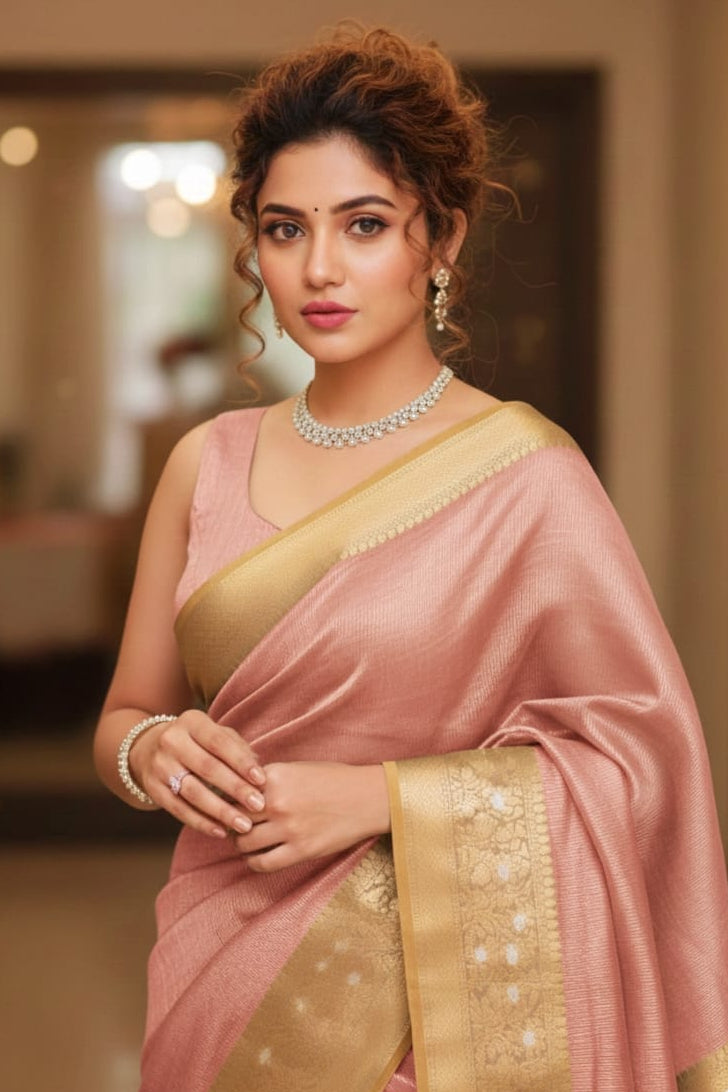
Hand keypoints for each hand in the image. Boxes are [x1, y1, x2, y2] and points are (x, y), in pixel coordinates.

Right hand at [129, 709, 265, 838]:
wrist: (149, 749)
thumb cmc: (197, 742)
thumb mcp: (215, 734)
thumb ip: (238, 748)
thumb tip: (259, 770)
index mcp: (192, 722)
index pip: (219, 742)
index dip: (241, 762)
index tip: (262, 780)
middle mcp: (172, 741)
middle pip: (207, 768)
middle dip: (236, 788)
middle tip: (258, 805)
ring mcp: (160, 765)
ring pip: (193, 792)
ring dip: (221, 811)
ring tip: (244, 824)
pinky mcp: (153, 788)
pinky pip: (179, 809)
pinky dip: (201, 822)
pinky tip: (221, 831)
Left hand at [232, 761, 390, 871]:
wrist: (368, 798)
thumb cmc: (335, 779)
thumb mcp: (298, 768)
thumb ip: (271, 780)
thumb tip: (242, 793)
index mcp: (276, 776)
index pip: (236, 791)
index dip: (230, 799)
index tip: (229, 804)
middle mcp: (278, 801)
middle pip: (235, 816)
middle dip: (231, 822)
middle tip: (234, 825)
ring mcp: (289, 828)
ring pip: (244, 842)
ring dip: (241, 843)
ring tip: (245, 841)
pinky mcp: (301, 850)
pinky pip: (263, 863)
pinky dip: (254, 862)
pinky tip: (256, 857)